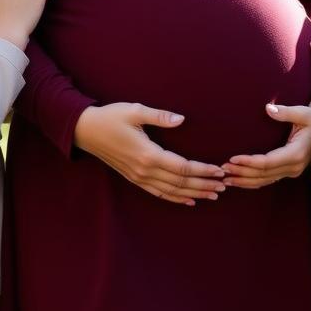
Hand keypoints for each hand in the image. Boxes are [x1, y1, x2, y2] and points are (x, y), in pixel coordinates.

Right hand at [73, 103, 225, 206]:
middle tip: (225, 186)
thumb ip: (160, 116)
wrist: (86, 131)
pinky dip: (176, 198)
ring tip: (213, 195)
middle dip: (204, 185)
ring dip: (194, 193)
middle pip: (181, 182)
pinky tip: (189, 200)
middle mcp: (144, 170)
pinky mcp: (134, 179)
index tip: (219, 170)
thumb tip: (182, 119)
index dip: (203, 170)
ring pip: (172, 191)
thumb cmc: (111, 117)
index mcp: (148, 154)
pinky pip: (159, 192)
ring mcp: (138, 177)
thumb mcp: (135, 111)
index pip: (182, 167)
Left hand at [222, 99, 310, 188]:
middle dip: (241, 172)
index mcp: (296, 154)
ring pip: (264, 181)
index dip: (248, 162)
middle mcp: (293, 167)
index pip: (267, 162)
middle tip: (222, 170)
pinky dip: (252, 182)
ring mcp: (291, 172)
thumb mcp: (304, 113)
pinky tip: (239, 181)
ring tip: (225, 179)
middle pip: (262, 174)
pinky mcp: (288, 172)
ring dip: (244, 180)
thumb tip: (268, 108)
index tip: (232, 159)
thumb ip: (286, 112)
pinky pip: (267, 181)